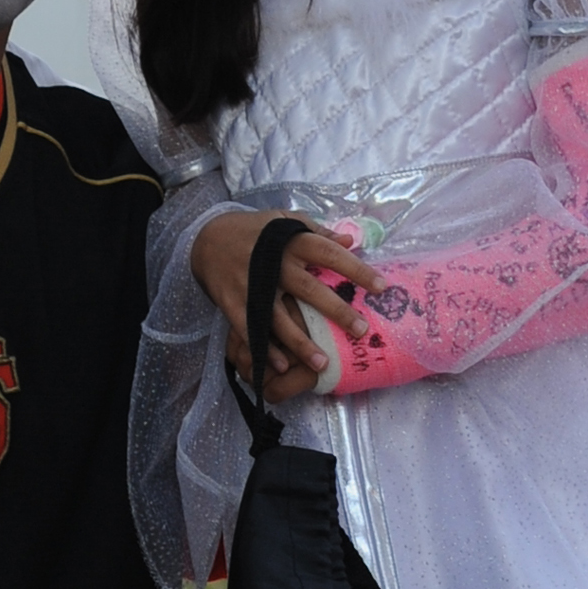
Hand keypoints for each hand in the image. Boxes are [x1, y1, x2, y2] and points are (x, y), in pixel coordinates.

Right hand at [189, 209, 369, 401]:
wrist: (207, 238)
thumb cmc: (254, 231)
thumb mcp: (284, 221)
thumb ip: (317, 231)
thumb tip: (350, 241)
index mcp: (289, 241)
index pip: (329, 253)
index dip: (356, 270)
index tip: (381, 287)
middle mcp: (273, 264)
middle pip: (309, 289)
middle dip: (336, 310)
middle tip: (361, 330)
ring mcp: (251, 285)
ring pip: (280, 318)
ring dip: (301, 343)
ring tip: (323, 364)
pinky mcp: (233, 303)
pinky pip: (251, 330)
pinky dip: (266, 349)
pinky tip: (283, 367)